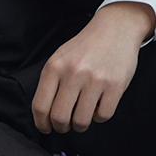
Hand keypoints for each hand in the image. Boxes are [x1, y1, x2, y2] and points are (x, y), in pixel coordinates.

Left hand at [31, 2, 153, 134]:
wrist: (115, 28)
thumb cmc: (85, 47)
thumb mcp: (60, 58)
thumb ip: (51, 82)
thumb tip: (44, 114)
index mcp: (54, 67)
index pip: (40, 106)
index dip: (41, 123)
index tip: (46, 127)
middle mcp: (73, 73)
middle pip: (59, 118)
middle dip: (61, 128)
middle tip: (65, 126)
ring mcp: (95, 80)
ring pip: (81, 121)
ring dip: (80, 125)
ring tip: (81, 117)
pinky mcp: (115, 85)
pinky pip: (103, 115)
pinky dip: (99, 117)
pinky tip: (98, 106)